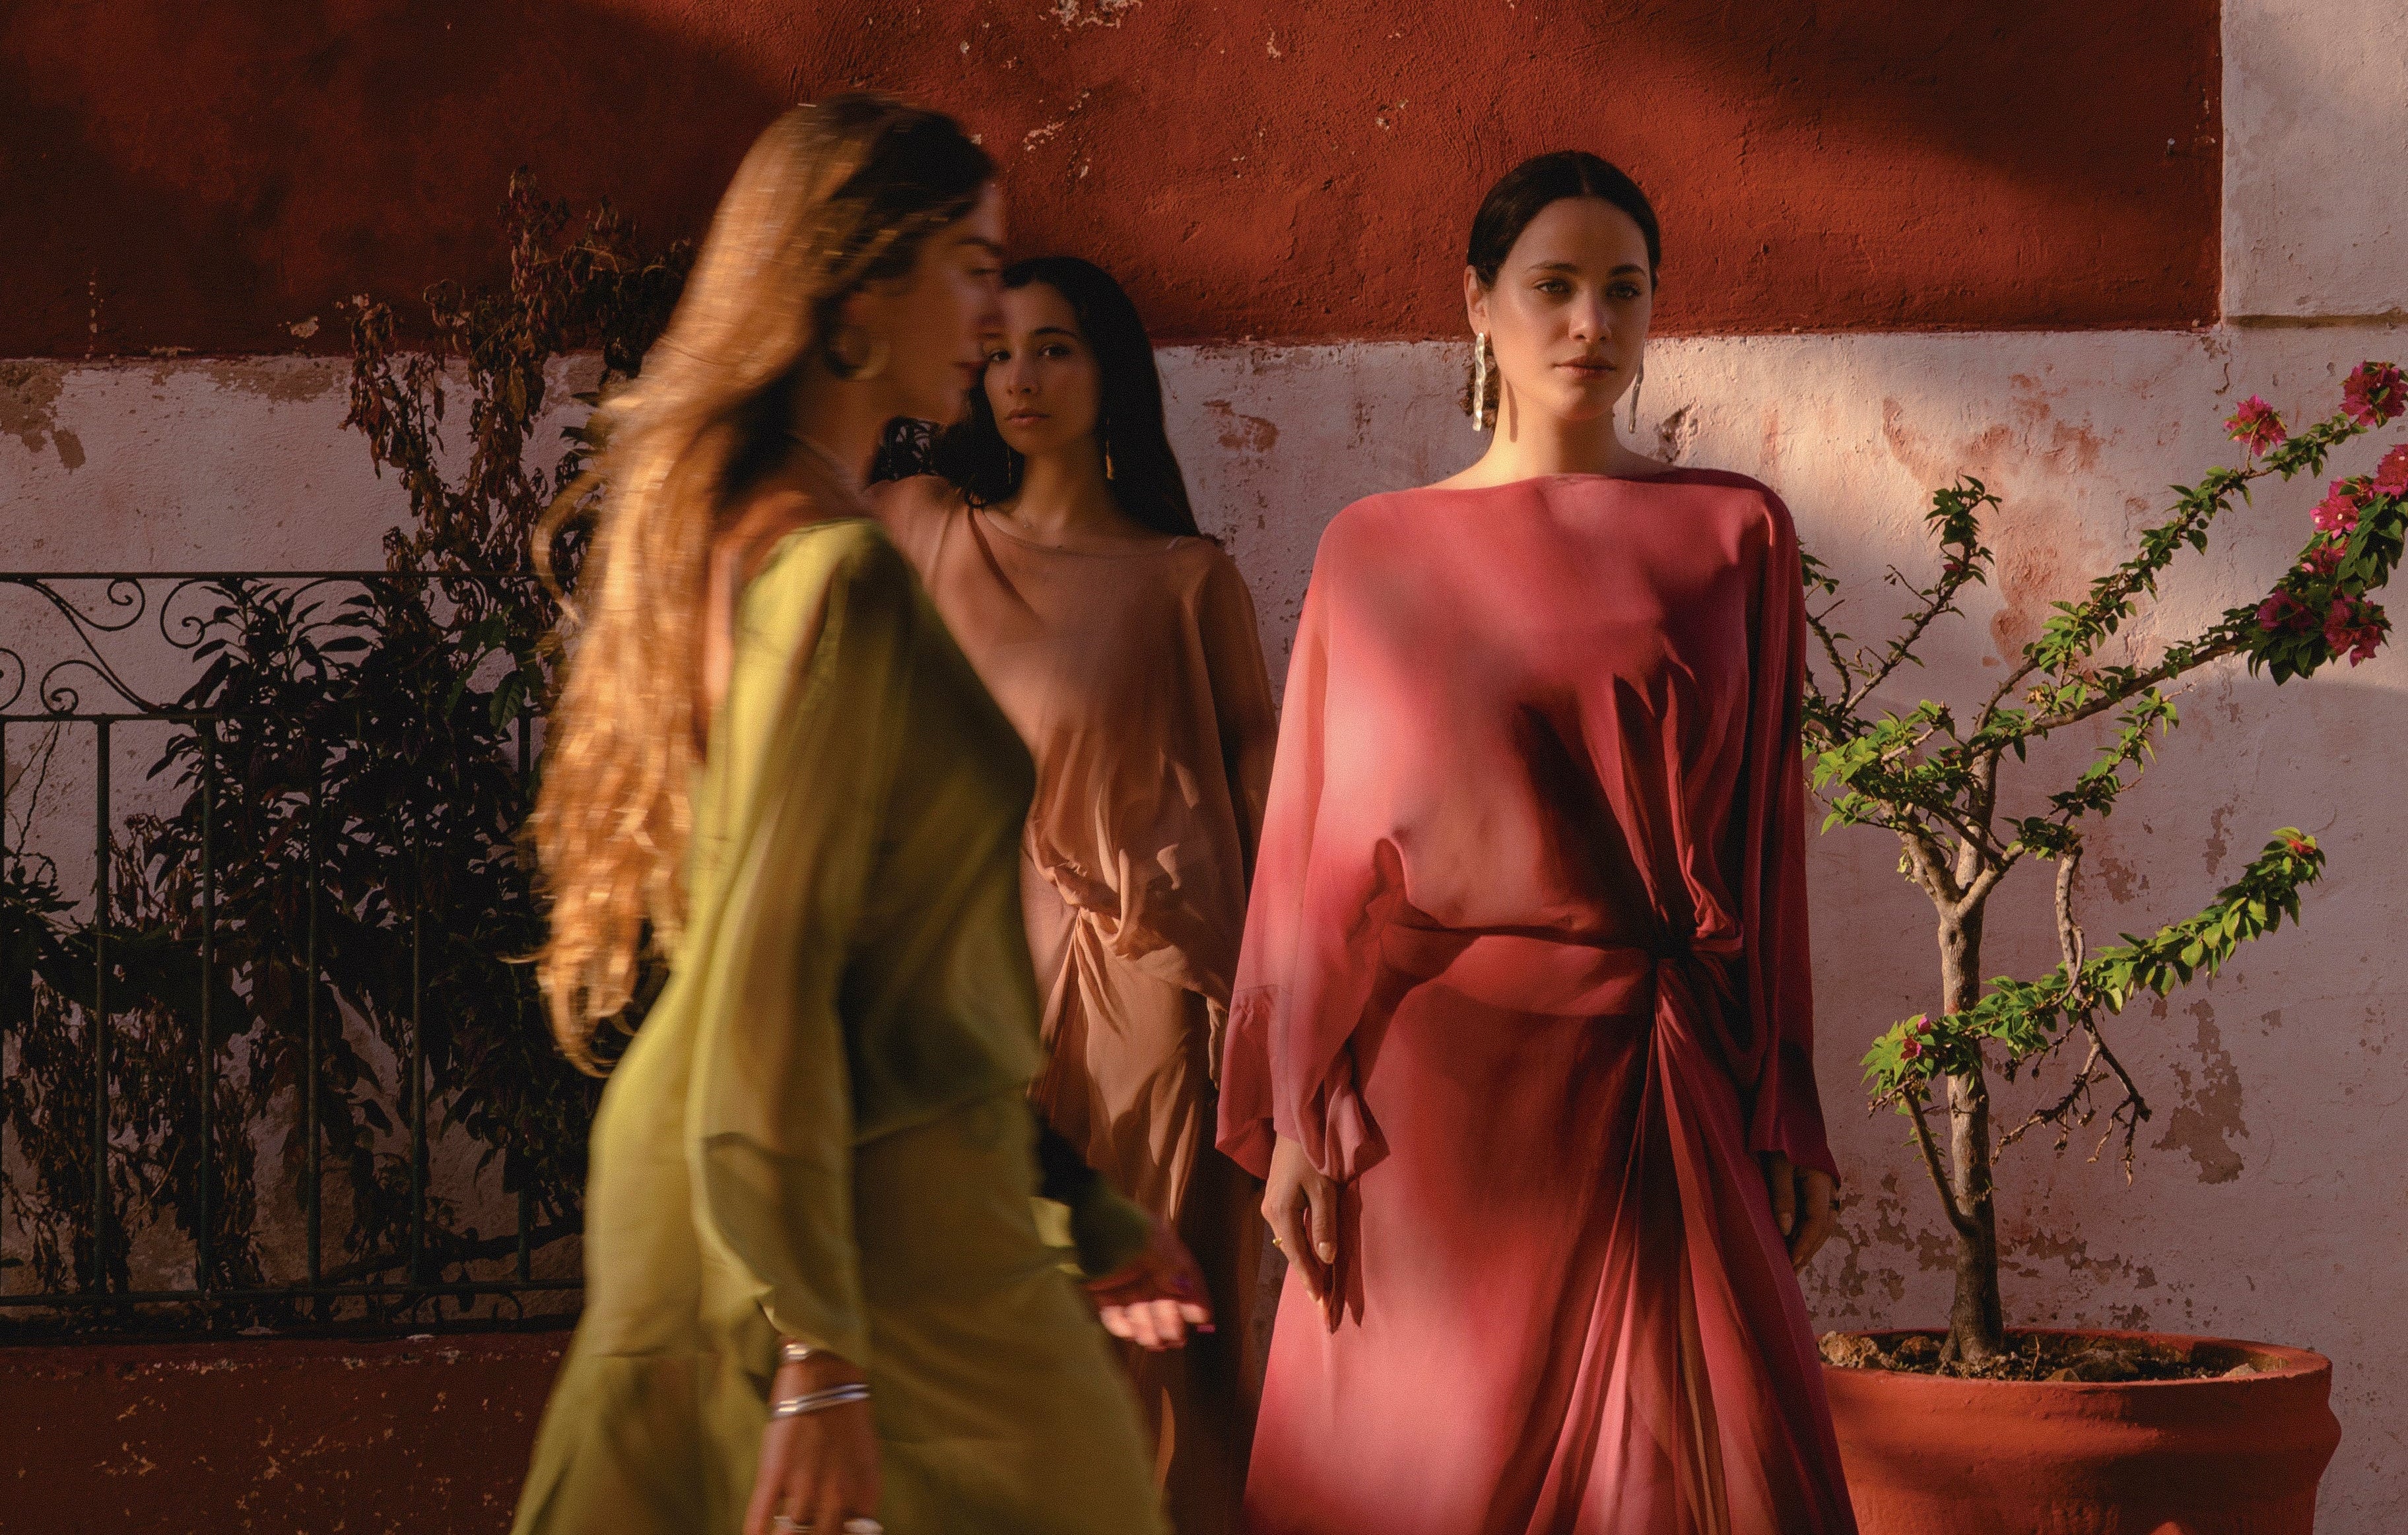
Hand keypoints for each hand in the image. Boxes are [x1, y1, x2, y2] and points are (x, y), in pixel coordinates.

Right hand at [744, 1352, 880, 1534]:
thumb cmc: (848, 1414)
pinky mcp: (775, 1471)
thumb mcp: (867, 1460)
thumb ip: (860, 1498)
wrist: (825, 1372)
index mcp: (863, 1493)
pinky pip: (761, 1515)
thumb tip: (853, 1530)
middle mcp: (836, 1495)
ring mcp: (804, 1484)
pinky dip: (756, 1532)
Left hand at [1085, 1216, 1213, 1349]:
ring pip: (1141, 1311)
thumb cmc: (1113, 1222)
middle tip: (1176, 1338)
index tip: (1204, 1321)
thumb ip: (1169, 1265)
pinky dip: (1121, 1324)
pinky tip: (1130, 1333)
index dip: (1197, 1298)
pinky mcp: (1100, 1290)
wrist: (1069, 1215)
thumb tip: (1188, 1288)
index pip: (1186, 1278)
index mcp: (1163, 1251)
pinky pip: (1114, 1313)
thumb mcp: (1146, 1240)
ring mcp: (1123, 1279)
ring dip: (1149, 1328)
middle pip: (1165, 1300)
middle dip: (1172, 1320)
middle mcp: (1146, 1267)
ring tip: (1156, 1343)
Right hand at [1264, 1133, 1340, 1322]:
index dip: (1310, 1279)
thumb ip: (1324, 1224)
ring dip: (1305, 1261)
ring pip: (1290, 1241)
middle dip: (1308, 1275)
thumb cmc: (1314, 1154)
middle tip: (1322, 1301)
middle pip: (1292, 1251)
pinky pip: (1289, 1230)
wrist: (1296, 1124)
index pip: (1297, 1255)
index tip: (1320, 1302)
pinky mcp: (1275, 1199)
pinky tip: (1311, 1254)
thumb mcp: (1324, 1189)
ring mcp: (1270, 1206)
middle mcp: (1271, 1213)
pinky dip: (1301, 1245)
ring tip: (1319, 1284)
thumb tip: (1326, 1258)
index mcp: (1281, 1212)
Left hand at [1762, 1151, 1836, 1270]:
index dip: (1804, 1244)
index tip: (1791, 1263)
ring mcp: (1824, 1191)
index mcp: (1821, 1182)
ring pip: (1820, 1226)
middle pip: (1821, 1228)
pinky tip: (1794, 1245)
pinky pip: (1814, 1218)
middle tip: (1791, 1274)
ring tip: (1793, 1266)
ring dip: (1808, 1245)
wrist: (1784, 1116)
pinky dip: (1805, 1233)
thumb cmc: (1777, 1139)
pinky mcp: (1815, 1191)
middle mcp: (1828, 1189)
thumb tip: (1786, 1231)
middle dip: (1807, 1251)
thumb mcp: (1776, 1165)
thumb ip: (1782, 1195)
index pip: (1816, 1222)